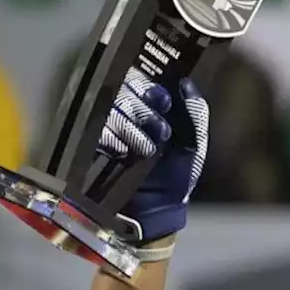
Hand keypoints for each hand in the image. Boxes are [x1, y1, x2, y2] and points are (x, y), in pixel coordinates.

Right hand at [100, 68, 208, 241]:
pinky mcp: (95, 143)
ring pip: (110, 108)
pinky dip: (113, 138)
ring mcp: (109, 126)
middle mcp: (129, 112)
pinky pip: (97, 129)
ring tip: (148, 148)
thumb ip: (195, 112)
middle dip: (142, 108)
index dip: (150, 87)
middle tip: (160, 130)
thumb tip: (186, 83)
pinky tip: (127, 153)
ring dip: (131, 125)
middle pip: (124, 90)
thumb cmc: (177, 175)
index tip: (163, 101)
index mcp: (153, 108)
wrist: (156, 209)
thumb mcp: (194, 143)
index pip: (143, 81)